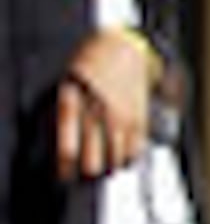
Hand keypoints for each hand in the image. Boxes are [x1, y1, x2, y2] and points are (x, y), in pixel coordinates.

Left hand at [49, 29, 153, 182]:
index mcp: (74, 102)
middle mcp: (99, 112)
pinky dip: (128, 158)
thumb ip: (62, 112)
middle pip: (94, 160)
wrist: (122, 48)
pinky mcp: (140, 118)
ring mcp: (122, 116)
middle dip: (87, 171)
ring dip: (108, 167)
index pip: (68, 147)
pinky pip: (135, 150)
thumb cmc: (89, 66)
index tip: (64, 175)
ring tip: (103, 168)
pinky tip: (121, 157)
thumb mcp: (65, 82)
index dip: (65, 167)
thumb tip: (56, 142)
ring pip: (115, 159)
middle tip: (84, 173)